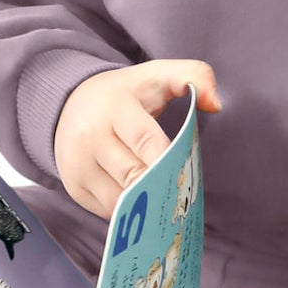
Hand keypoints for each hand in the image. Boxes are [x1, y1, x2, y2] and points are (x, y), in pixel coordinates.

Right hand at [53, 59, 222, 220]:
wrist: (71, 103)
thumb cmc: (126, 94)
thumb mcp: (157, 75)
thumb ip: (194, 76)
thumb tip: (215, 104)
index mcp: (113, 108)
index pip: (144, 139)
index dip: (167, 160)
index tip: (186, 174)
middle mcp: (89, 137)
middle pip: (132, 175)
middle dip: (161, 188)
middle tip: (185, 197)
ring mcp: (78, 165)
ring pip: (120, 199)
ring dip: (146, 206)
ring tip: (168, 203)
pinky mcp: (74, 186)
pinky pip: (108, 210)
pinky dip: (129, 212)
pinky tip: (145, 204)